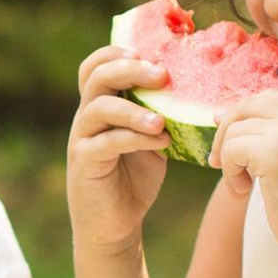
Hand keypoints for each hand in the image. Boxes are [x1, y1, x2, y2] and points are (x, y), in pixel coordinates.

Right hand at [66, 45, 171, 254]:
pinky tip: (161, 143)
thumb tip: (195, 92)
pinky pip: (107, 142)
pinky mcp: (84, 162)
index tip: (146, 53)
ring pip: (99, 108)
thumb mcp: (150, 141)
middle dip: (130, 70)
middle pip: (97, 77)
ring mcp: (82, 139)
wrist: (114, 224)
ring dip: (134, 110)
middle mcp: (86, 117)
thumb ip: (159, 116)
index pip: (95, 66)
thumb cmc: (133, 179)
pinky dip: (136, 139)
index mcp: (100, 106)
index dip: (115, 52)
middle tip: (162, 75)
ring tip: (162, 121)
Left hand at [207, 92, 277, 255]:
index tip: (228, 139)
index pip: (269, 98)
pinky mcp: (273, 152)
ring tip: (243, 188)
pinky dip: (229, 173)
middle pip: (247, 106)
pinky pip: (231, 150)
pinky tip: (242, 192)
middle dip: (225, 132)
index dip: (243, 114)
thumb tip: (220, 116)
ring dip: (228, 161)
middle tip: (216, 161)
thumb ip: (273, 137)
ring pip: (234, 131)